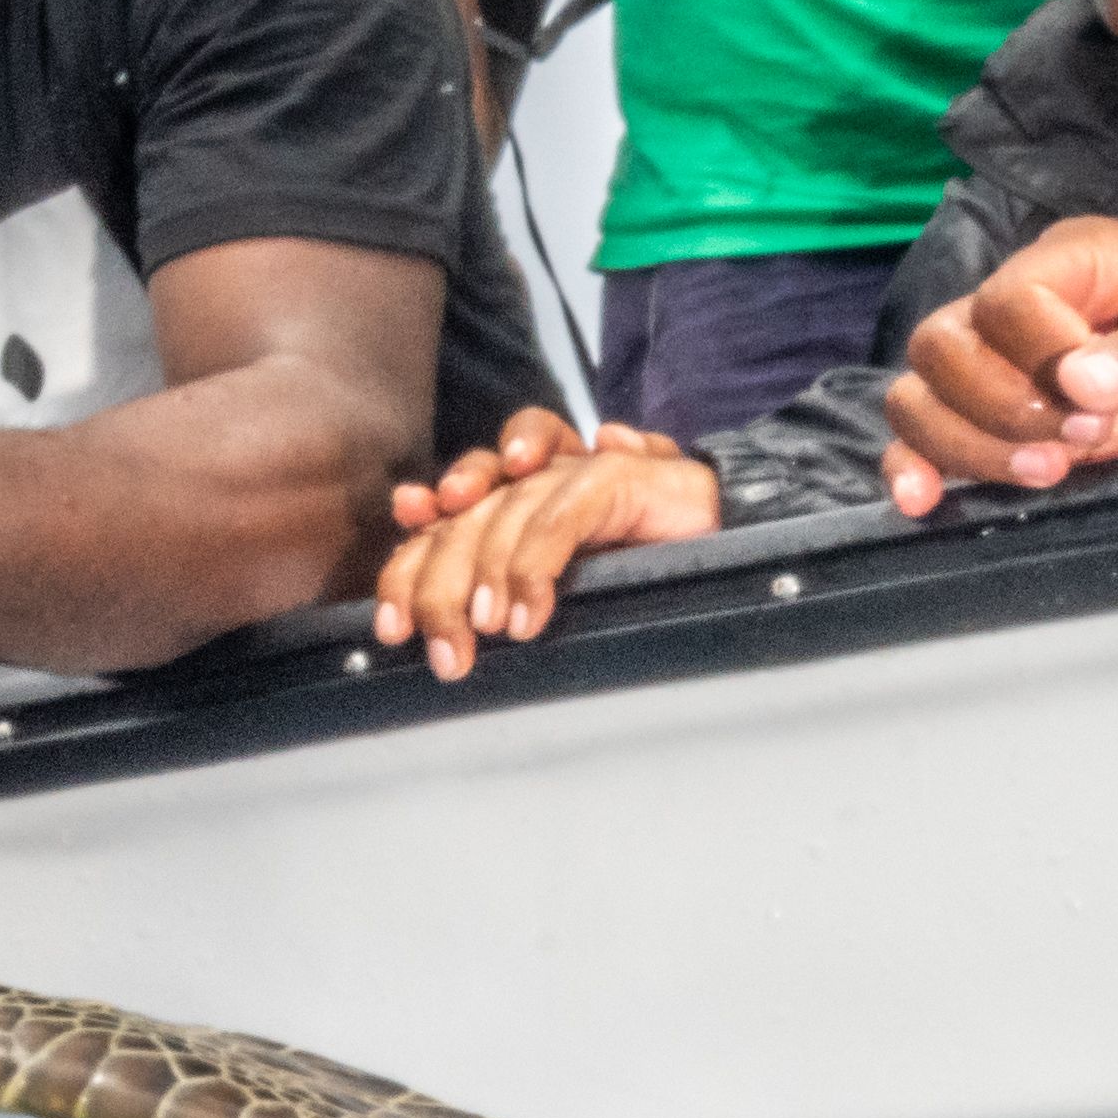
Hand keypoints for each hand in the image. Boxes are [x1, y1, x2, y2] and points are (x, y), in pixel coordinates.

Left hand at [368, 418, 718, 683]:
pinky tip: (530, 611)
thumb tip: (454, 628)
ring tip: (487, 632)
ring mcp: (572, 468)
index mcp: (510, 499)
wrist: (725, 536)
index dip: (409, 566)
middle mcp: (534, 476)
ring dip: (487, 579)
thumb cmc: (644, 564)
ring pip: (504, 513)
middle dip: (439, 586)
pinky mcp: (617, 471)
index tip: (392, 625)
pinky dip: (537, 565)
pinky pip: (559, 513)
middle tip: (442, 649)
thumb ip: (505, 592)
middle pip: (462, 519)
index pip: (442, 528)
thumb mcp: (560, 591)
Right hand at [872, 220, 1117, 510]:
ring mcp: (1010, 365)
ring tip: (1045, 472)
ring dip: (967, 443)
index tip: (1100, 405)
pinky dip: (916, 466)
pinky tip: (926, 499)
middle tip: (1073, 446)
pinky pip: (928, 437)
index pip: (1006, 299)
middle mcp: (1030, 305)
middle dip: (997, 406)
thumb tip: (1079, 381)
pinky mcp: (1006, 423)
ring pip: (923, 392)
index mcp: (1082, 261)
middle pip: (943, 343)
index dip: (1037, 359)